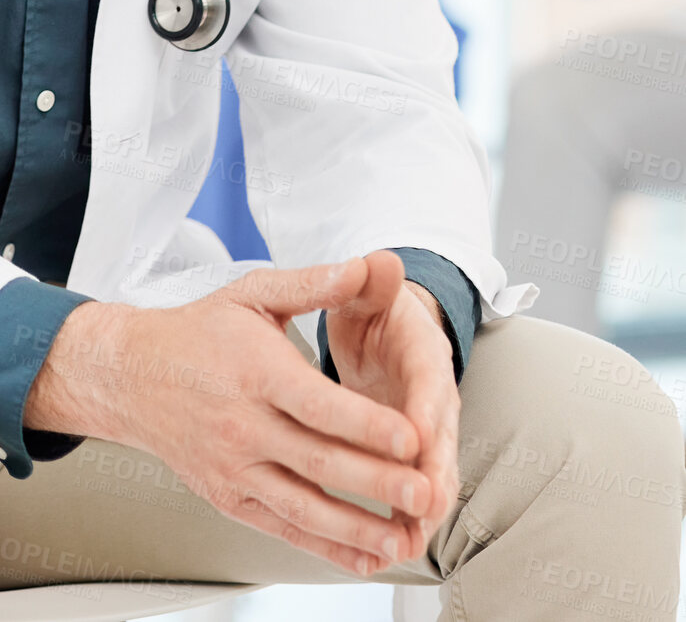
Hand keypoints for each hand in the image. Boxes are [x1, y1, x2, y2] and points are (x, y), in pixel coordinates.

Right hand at [24, 259, 436, 577]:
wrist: (135, 375)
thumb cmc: (201, 331)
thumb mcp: (254, 293)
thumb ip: (314, 284)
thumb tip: (367, 265)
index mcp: (255, 370)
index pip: (316, 404)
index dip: (366, 424)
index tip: (411, 437)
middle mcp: (243, 424)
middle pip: (318, 460)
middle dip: (378, 482)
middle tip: (426, 493)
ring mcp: (234, 466)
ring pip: (303, 505)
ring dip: (357, 526)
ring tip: (403, 536)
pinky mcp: (229, 496)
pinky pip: (282, 527)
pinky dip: (325, 546)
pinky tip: (363, 554)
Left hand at [323, 251, 459, 559]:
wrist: (386, 325)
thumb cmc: (373, 308)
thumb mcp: (370, 289)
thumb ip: (373, 280)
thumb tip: (383, 259)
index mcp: (424, 354)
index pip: (429, 383)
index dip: (424, 410)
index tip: (416, 434)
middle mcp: (433, 397)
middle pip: (440, 442)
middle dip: (432, 475)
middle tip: (419, 506)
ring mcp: (424, 431)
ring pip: (432, 476)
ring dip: (420, 511)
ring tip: (403, 543)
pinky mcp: (410, 455)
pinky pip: (413, 491)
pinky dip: (403, 520)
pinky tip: (386, 551)